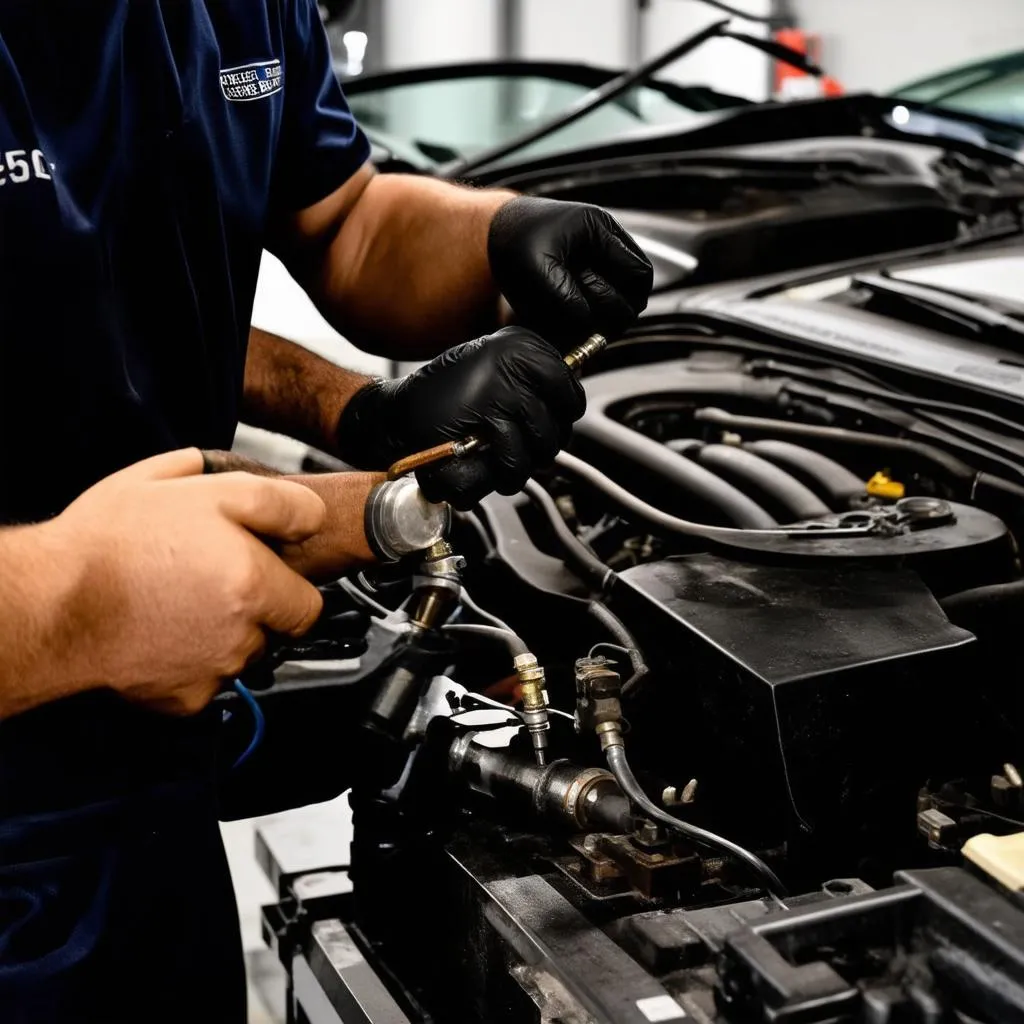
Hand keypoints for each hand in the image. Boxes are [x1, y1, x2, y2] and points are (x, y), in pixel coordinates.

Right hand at [50, 449, 325, 714]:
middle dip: (259, 608)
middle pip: (278, 630)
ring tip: (181, 602)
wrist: (49, 603)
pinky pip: (209, 681)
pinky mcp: (186, 698)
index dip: (288, 583)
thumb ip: (267, 499)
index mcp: (252, 581)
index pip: (310, 603)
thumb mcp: (193, 487)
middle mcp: (242, 633)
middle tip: (214, 580)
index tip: (262, 570)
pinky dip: (195, 664)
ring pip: (244, 655)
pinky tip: (166, 634)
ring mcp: (214, 670)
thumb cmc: (110, 541)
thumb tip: (306, 513)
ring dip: (228, 634)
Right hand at [336, 327, 584, 509]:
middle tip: (513, 448)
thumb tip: (567, 402)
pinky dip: (492, 479)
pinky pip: (512, 466)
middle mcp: (514, 366)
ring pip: (538, 452)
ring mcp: (502, 395)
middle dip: (538, 449)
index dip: (562, 413)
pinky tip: (474, 468)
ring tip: (490, 460)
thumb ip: (529, 380)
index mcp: (519, 346)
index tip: (549, 418)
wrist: (393, 415)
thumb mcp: (488, 368)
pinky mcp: (487, 428)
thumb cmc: (440, 396)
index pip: (568, 389)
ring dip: (515, 468)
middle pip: (556, 428)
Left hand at [488, 196, 653, 347]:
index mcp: (599, 229)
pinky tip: (577, 316)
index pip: (639, 273)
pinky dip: (597, 308)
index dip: (627, 303)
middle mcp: (606, 238)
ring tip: (583, 322)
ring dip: (608, 311)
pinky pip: (608, 292)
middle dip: (617, 310)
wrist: (496, 232)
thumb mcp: (534, 269)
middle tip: (595, 328)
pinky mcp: (591, 264)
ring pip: (624, 293)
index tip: (606, 325)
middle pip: (637, 287)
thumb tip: (586, 320)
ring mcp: (601, 251)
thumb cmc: (513, 243)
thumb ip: (563, 296)